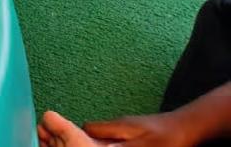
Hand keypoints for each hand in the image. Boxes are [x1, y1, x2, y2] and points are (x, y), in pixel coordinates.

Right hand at [81, 111, 198, 146]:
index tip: (79, 146)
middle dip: (91, 142)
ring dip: (105, 144)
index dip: (80, 137)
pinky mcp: (139, 132)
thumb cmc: (170, 137)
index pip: (89, 128)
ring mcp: (130, 127)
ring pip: (108, 136)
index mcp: (119, 126)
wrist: (191, 125)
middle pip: (96, 132)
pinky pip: (120, 139)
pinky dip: (117, 145)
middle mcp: (121, 125)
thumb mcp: (146, 146)